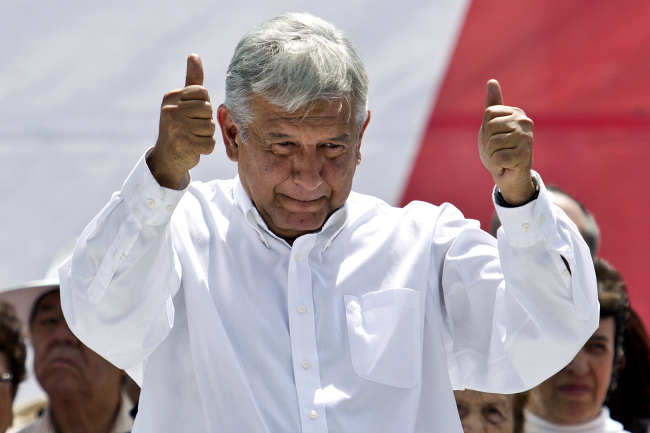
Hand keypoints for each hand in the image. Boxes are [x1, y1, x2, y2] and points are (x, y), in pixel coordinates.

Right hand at [147, 54, 215, 188]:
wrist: (167, 157)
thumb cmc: (180, 125)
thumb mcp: (183, 101)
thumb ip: (192, 80)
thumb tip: (194, 55)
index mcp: (171, 98)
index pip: (203, 93)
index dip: (203, 105)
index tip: (191, 114)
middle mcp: (171, 111)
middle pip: (208, 110)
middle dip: (205, 121)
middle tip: (191, 128)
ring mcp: (177, 128)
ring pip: (210, 127)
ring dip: (205, 135)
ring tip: (192, 137)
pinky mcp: (185, 145)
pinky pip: (210, 143)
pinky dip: (206, 148)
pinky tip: (194, 148)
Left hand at [478, 80, 534, 205]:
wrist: (510, 177)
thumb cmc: (500, 150)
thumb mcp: (491, 127)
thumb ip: (492, 105)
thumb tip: (492, 81)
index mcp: (516, 113)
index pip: (488, 114)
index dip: (485, 131)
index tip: (494, 139)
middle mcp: (524, 122)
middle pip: (489, 127)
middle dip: (488, 144)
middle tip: (498, 151)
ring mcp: (526, 138)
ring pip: (493, 143)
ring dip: (492, 156)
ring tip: (502, 159)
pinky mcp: (524, 155)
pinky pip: (498, 158)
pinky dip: (496, 166)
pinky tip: (505, 167)